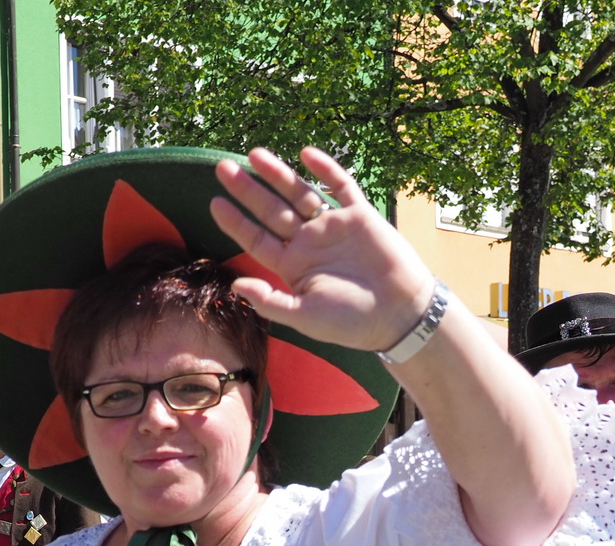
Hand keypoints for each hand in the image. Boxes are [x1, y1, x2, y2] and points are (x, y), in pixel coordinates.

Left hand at [210, 146, 434, 353]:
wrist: (400, 314)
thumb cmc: (351, 322)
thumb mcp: (304, 316)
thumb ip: (270, 301)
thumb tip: (235, 287)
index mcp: (293, 266)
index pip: (256, 239)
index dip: (235, 221)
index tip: (214, 202)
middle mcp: (309, 243)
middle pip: (271, 210)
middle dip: (248, 190)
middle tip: (223, 168)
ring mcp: (333, 227)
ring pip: (300, 193)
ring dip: (278, 174)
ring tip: (255, 154)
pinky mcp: (360, 216)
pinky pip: (341, 187)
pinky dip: (325, 170)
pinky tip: (306, 154)